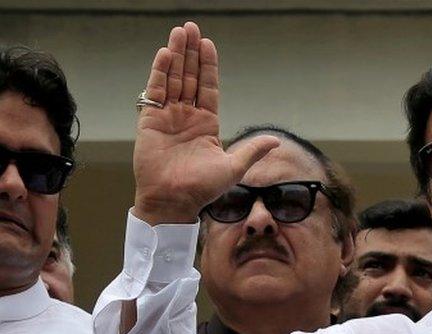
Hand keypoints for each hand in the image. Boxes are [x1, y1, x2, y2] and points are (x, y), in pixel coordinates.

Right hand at [132, 22, 278, 224]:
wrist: (174, 201)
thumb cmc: (203, 189)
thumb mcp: (233, 167)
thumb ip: (252, 150)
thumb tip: (275, 140)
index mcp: (207, 124)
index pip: (208, 87)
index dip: (208, 66)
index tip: (208, 44)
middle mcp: (187, 116)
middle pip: (189, 77)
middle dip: (191, 52)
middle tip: (191, 27)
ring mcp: (168, 116)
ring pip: (173, 79)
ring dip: (176, 55)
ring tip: (179, 32)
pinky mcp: (150, 120)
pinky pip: (155, 92)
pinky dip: (160, 72)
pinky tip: (165, 54)